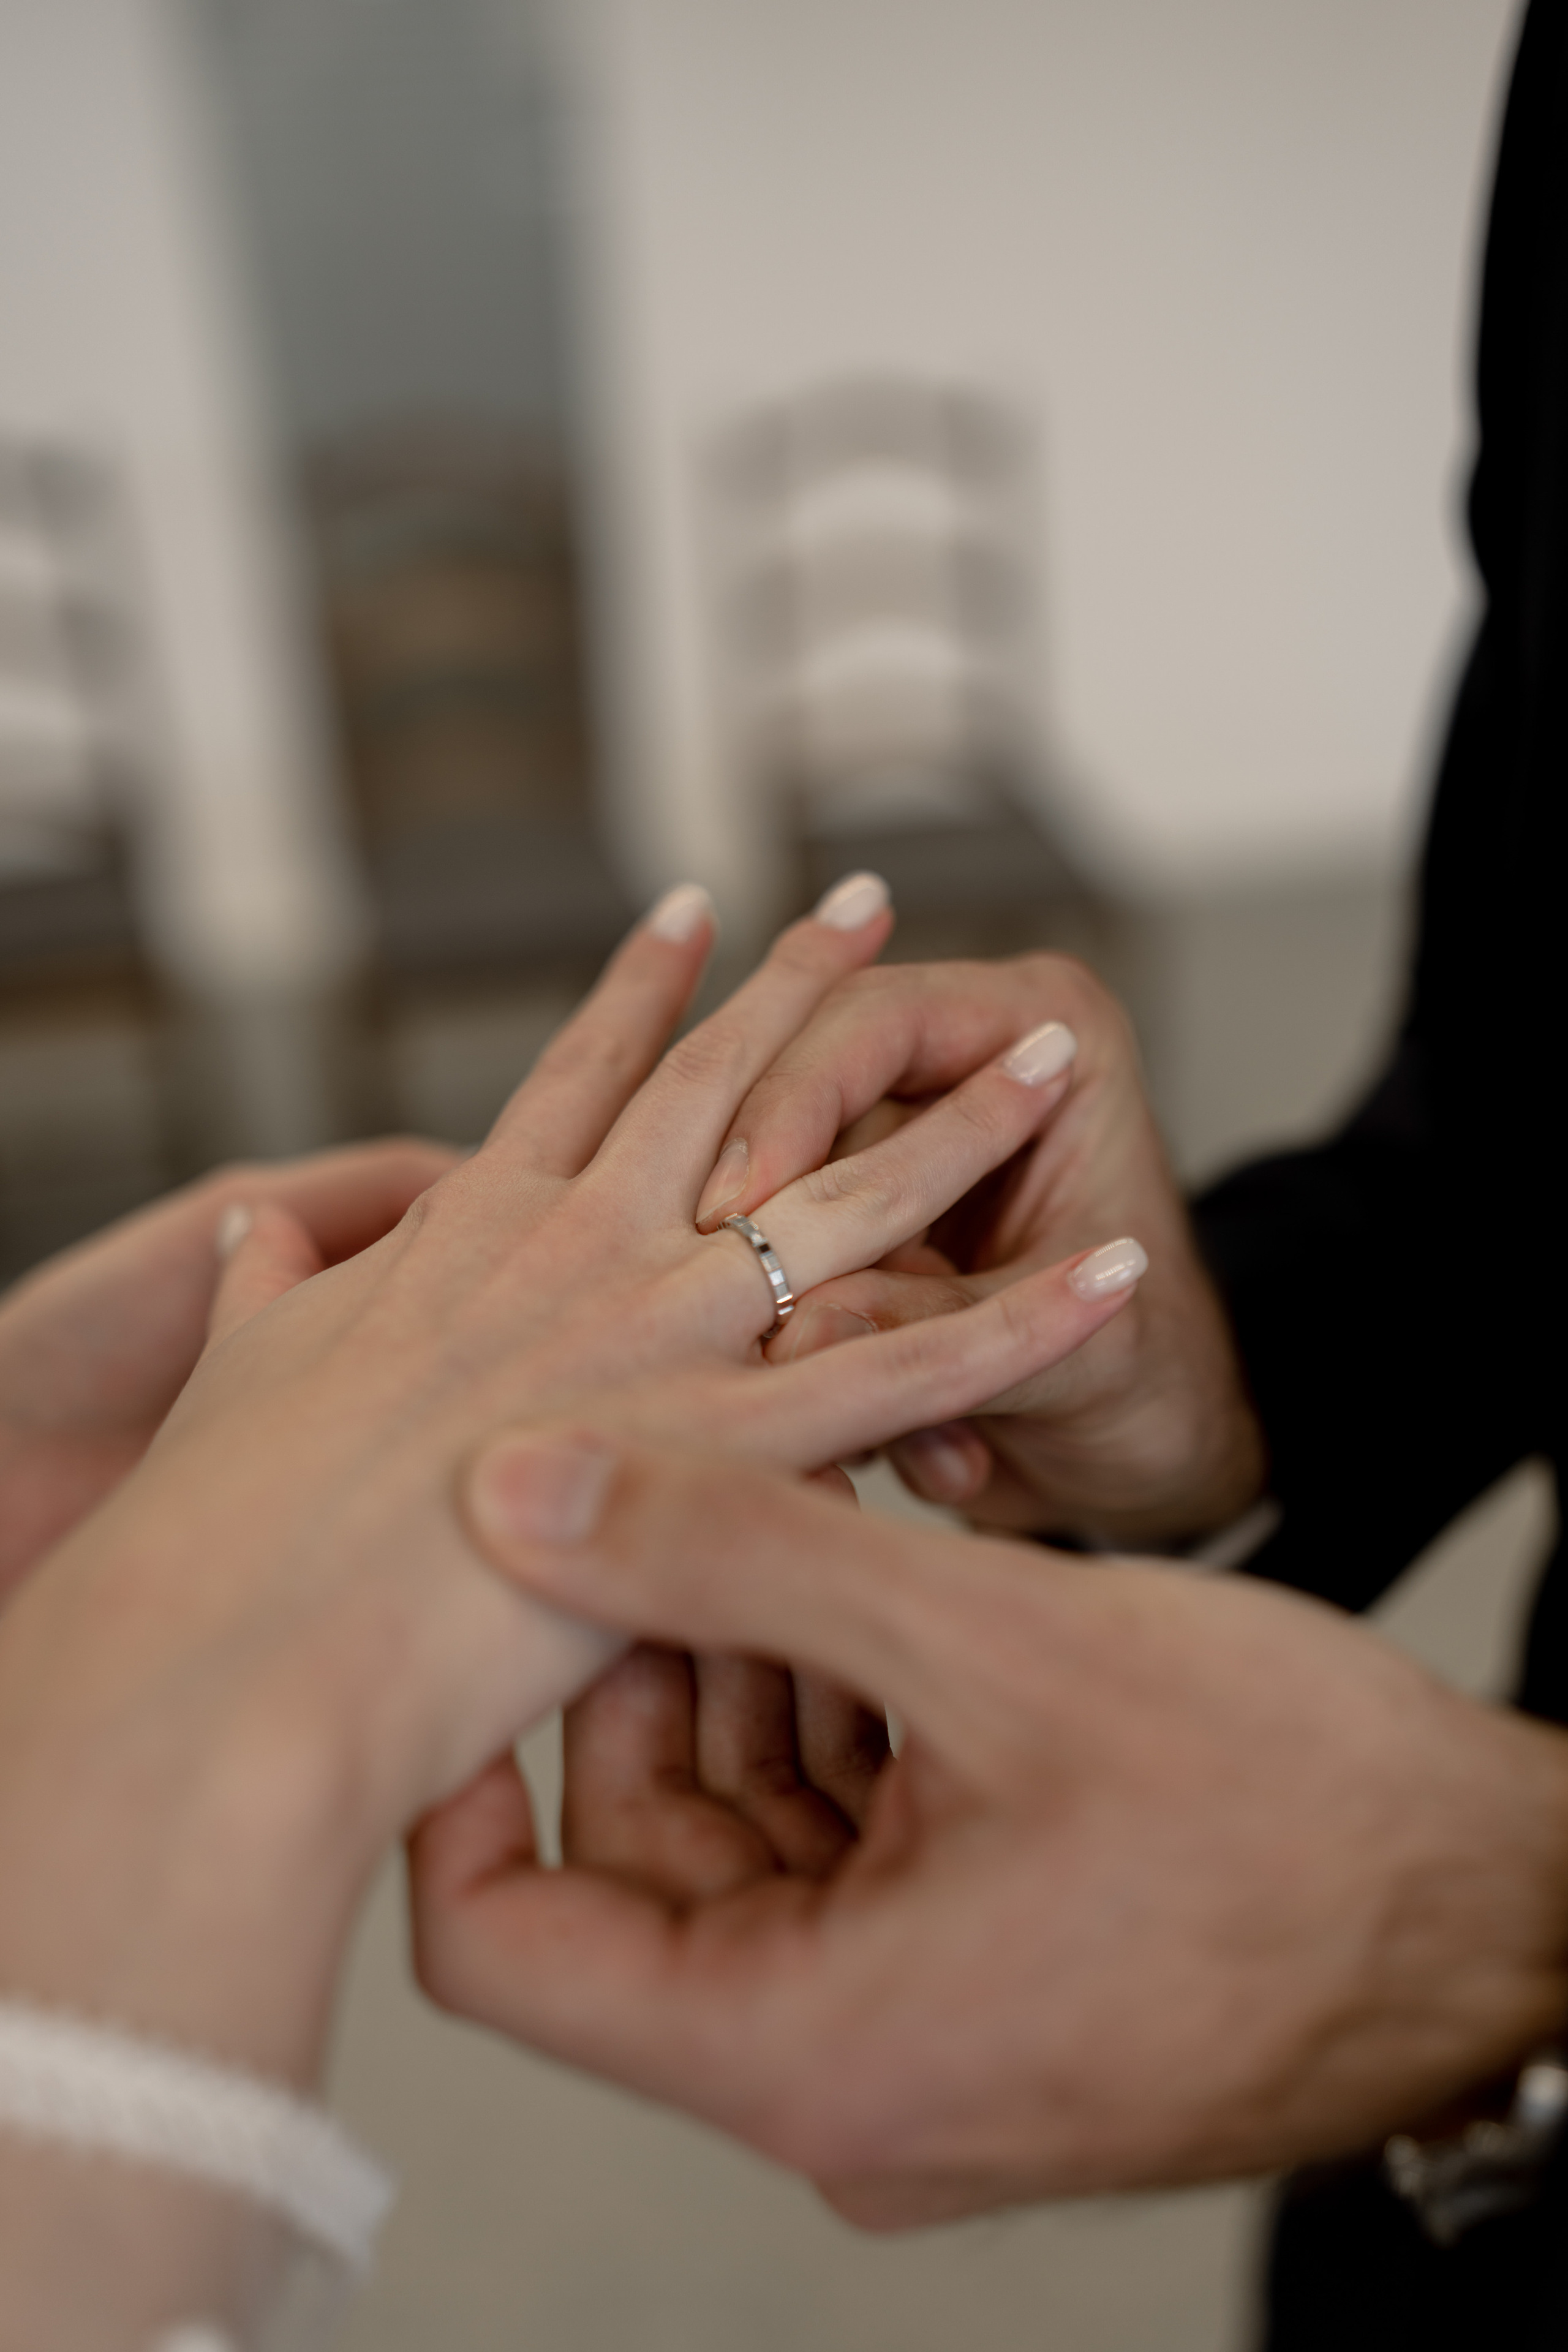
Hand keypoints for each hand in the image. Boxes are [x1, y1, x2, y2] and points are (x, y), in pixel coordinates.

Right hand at [0, 879, 1140, 2084]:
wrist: (258, 1636)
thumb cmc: (237, 1521)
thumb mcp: (250, 1372)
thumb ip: (274, 1293)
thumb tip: (250, 1231)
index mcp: (481, 1224)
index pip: (580, 1071)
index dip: (640, 988)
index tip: (690, 912)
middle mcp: (588, 1244)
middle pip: (731, 1087)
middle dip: (808, 987)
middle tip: (872, 901)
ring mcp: (667, 1332)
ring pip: (855, 1199)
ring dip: (964, 1124)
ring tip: (1049, 1048)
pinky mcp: (733, 1442)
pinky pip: (916, 1368)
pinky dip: (1021, 1322)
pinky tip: (1112, 1275)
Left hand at [412, 1429, 1567, 2225]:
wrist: (1511, 1912)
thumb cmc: (1299, 1810)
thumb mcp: (991, 1646)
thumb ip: (738, 1553)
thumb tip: (526, 1489)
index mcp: (808, 2049)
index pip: (502, 1943)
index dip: (461, 1767)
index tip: (486, 1612)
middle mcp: (842, 2079)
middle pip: (635, 1860)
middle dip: (646, 1672)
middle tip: (679, 1501)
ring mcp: (916, 2040)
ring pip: (745, 1838)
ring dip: (757, 1678)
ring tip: (808, 1529)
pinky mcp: (979, 1987)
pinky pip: (846, 1852)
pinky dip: (844, 1724)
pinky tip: (893, 1605)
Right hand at [698, 954, 1264, 1544]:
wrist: (1150, 1461)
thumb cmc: (1156, 1381)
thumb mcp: (1073, 1361)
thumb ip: (939, 1327)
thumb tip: (800, 1329)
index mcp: (1049, 1034)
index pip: (879, 1022)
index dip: (794, 1103)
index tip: (739, 1209)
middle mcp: (966, 1069)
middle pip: (799, 1094)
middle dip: (770, 1220)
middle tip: (720, 1306)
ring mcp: (898, 1149)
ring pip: (776, 1194)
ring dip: (802, 1319)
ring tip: (865, 1432)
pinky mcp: (854, 1230)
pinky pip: (780, 1270)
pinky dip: (810, 1361)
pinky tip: (874, 1442)